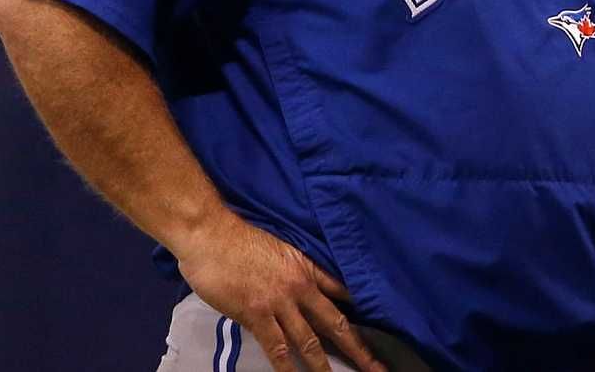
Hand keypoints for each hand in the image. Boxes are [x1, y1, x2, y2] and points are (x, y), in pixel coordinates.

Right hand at [176, 212, 387, 371]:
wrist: (213, 236)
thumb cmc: (240, 240)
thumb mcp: (279, 250)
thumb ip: (293, 272)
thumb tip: (298, 293)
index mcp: (307, 268)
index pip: (343, 292)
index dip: (361, 311)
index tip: (381, 326)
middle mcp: (301, 287)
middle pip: (336, 323)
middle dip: (357, 348)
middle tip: (375, 368)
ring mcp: (280, 302)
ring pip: (310, 341)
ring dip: (323, 366)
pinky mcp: (257, 314)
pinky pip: (277, 347)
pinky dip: (287, 368)